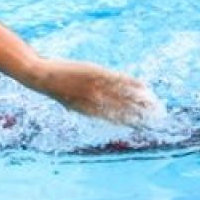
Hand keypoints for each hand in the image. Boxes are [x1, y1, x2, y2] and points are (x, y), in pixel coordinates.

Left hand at [31, 58, 163, 126]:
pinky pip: (117, 80)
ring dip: (141, 100)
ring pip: (123, 96)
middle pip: (123, 110)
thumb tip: (95, 109)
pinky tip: (142, 86)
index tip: (145, 125)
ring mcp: (95, 88)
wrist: (41, 77)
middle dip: (141, 113)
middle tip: (158, 116)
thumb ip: (84, 106)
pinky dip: (131, 84)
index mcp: (89, 111)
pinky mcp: (95, 74)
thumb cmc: (55, 89)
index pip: (115, 120)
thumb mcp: (70, 101)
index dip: (131, 122)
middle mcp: (94, 102)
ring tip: (155, 103)